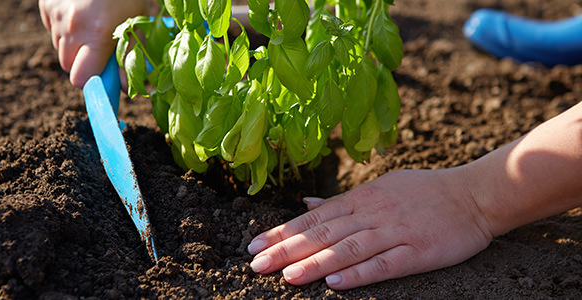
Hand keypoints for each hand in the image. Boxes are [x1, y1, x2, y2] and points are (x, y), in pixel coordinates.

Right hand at [38, 0, 146, 87]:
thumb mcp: (139, 23)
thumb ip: (132, 57)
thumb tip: (134, 89)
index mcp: (95, 34)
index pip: (80, 79)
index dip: (93, 82)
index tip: (104, 78)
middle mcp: (70, 26)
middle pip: (68, 66)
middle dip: (84, 64)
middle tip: (102, 49)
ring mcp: (54, 14)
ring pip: (60, 49)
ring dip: (75, 47)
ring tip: (94, 27)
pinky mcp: (46, 5)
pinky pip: (53, 30)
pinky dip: (65, 29)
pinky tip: (81, 15)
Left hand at [247, 168, 493, 288]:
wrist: (473, 194)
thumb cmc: (423, 191)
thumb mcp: (379, 187)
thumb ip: (342, 200)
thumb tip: (307, 205)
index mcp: (361, 198)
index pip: (313, 217)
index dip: (282, 232)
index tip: (255, 245)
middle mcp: (373, 213)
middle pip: (323, 232)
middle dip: (287, 249)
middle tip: (256, 264)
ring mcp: (395, 232)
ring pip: (348, 248)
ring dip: (316, 263)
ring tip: (287, 276)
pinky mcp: (418, 252)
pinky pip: (385, 263)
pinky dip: (359, 273)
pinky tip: (336, 283)